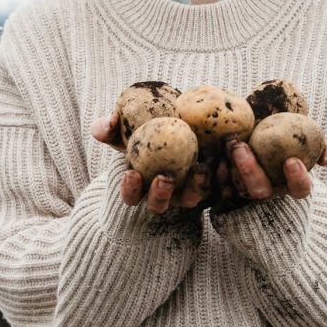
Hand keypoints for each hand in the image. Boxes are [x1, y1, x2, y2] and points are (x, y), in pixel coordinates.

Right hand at [90, 112, 210, 214]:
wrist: (170, 126)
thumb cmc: (139, 131)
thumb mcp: (121, 129)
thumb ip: (108, 127)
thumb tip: (110, 121)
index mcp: (139, 186)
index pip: (131, 196)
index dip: (130, 190)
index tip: (132, 174)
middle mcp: (162, 194)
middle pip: (159, 205)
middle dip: (161, 195)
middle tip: (165, 177)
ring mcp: (184, 191)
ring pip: (189, 198)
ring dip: (193, 188)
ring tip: (198, 168)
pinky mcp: (206, 182)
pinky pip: (213, 183)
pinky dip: (216, 173)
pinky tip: (218, 157)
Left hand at [217, 134, 326, 201]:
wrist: (257, 131)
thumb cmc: (284, 133)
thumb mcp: (303, 135)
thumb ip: (319, 144)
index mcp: (290, 183)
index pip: (299, 189)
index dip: (298, 179)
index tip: (292, 160)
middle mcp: (268, 190)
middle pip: (260, 191)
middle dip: (251, 172)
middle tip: (242, 147)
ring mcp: (245, 191)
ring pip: (237, 188)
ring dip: (232, 167)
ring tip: (230, 142)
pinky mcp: (226, 187)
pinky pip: (220, 185)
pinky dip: (218, 174)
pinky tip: (217, 158)